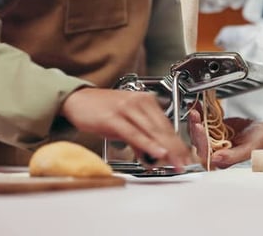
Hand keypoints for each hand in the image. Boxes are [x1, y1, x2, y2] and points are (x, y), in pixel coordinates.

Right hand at [60, 87, 191, 170]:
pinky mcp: (114, 118)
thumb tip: (152, 155)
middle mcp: (140, 102)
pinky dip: (148, 144)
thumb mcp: (125, 123)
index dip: (178, 142)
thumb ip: (140, 138)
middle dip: (176, 149)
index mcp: (146, 101)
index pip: (167, 124)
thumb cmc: (101, 110)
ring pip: (152, 131)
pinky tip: (157, 153)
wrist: (77, 99)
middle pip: (163, 129)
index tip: (186, 156)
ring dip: (166, 149)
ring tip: (176, 162)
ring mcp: (127, 109)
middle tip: (184, 163)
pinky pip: (135, 134)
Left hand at [188, 103, 262, 168]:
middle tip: (195, 114)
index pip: (205, 152)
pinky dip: (200, 113)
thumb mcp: (248, 149)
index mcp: (221, 160)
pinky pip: (204, 122)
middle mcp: (215, 151)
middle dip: (195, 126)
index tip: (199, 127)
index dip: (200, 140)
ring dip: (196, 119)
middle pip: (198, 140)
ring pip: (199, 131)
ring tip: (195, 108)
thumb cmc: (260, 141)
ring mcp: (213, 140)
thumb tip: (215, 158)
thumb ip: (231, 156)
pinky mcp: (214, 130)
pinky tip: (197, 106)